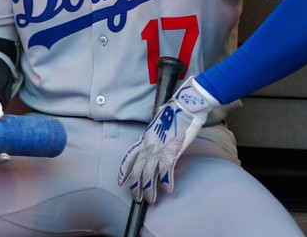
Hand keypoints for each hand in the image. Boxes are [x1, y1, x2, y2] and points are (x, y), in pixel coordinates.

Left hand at [118, 77, 218, 203]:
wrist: (185, 104)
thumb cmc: (175, 110)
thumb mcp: (160, 119)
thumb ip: (157, 126)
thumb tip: (159, 118)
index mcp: (146, 137)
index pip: (130, 156)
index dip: (124, 170)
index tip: (120, 181)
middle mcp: (149, 144)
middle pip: (139, 169)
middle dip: (136, 186)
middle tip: (137, 199)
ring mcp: (160, 148)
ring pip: (150, 173)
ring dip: (150, 189)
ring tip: (151, 200)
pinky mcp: (173, 150)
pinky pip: (167, 169)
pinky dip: (166, 181)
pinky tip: (167, 190)